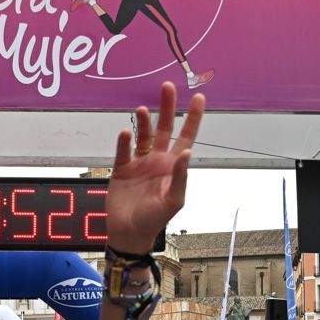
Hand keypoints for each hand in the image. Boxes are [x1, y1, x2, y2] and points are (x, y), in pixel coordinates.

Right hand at [108, 81, 204, 252]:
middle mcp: (157, 160)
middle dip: (167, 108)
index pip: (186, 136)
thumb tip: (186, 153)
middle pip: (165, 128)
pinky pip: (123, 150)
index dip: (193, 118)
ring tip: (141, 109)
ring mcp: (139, 162)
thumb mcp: (173, 199)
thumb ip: (180, 176)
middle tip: (167, 87)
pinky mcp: (121, 168)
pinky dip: (124, 141)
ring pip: (143, 134)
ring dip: (143, 121)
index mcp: (173, 166)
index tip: (198, 97)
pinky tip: (126, 132)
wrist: (129, 232)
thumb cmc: (155, 219)